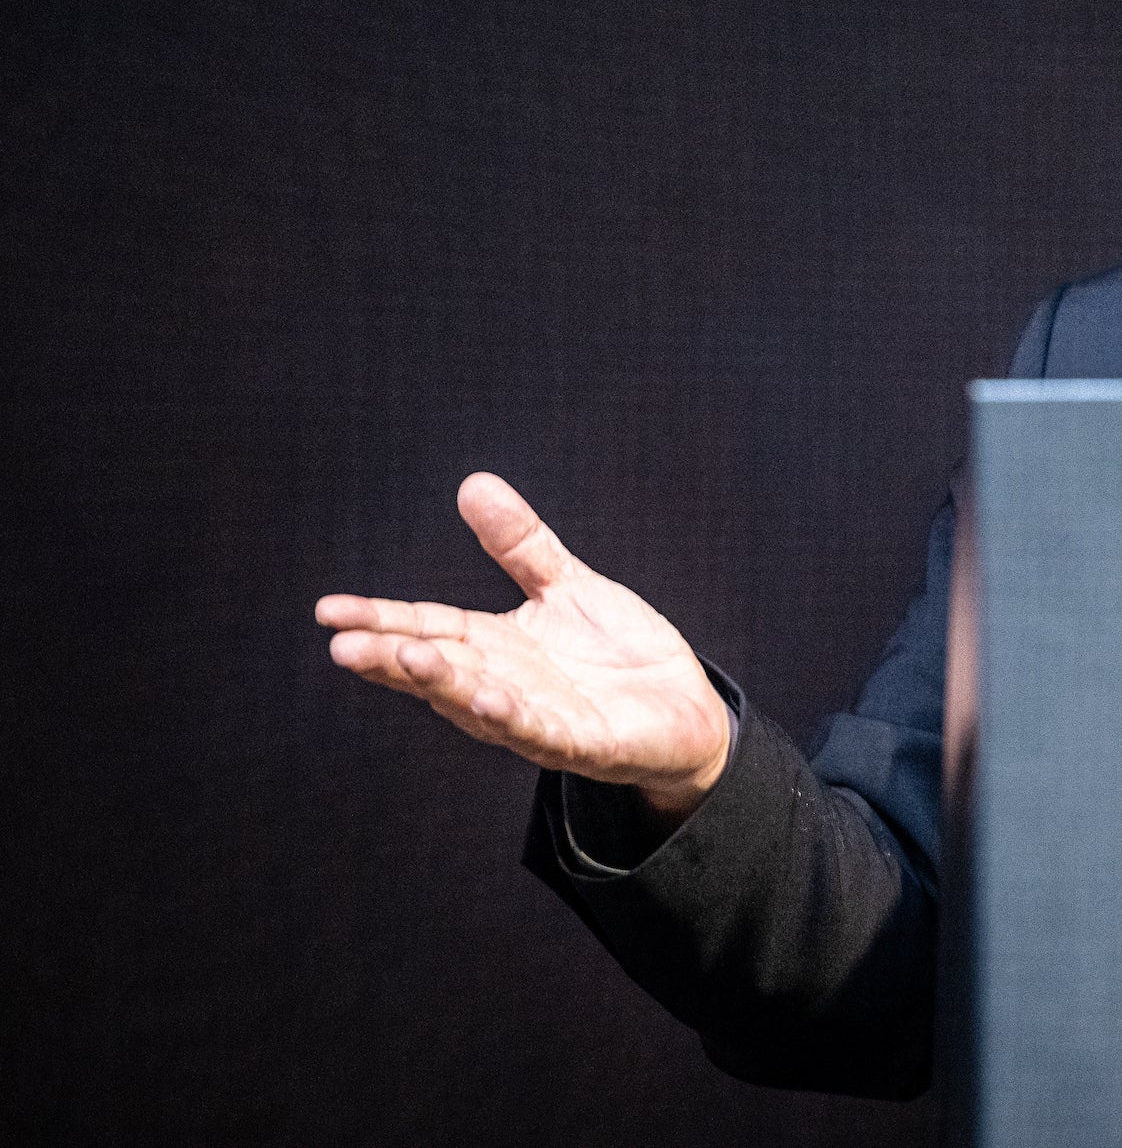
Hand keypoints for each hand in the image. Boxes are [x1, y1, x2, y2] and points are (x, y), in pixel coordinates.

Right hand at [318, 473, 731, 818]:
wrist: (685, 709)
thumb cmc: (619, 653)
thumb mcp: (568, 586)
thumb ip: (520, 544)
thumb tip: (473, 484)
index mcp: (496, 647)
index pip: (428, 629)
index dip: (381, 620)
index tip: (329, 611)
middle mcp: (506, 685)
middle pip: (440, 669)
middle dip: (392, 657)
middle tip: (343, 645)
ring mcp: (541, 719)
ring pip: (480, 703)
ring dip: (444, 684)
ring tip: (407, 659)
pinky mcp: (584, 743)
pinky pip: (543, 730)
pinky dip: (514, 716)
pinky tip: (488, 698)